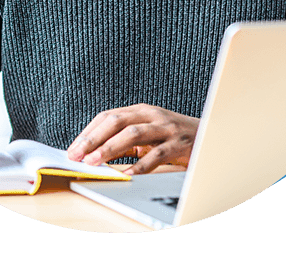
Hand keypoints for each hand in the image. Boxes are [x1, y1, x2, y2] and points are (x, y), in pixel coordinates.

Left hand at [67, 104, 198, 174]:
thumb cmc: (175, 136)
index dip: (88, 131)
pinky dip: (139, 166)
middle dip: (94, 138)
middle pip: (117, 121)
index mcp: (141, 110)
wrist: (212, 135)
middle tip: (77, 155)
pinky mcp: (179, 143)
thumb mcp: (148, 133)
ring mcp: (166, 128)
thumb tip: (95, 154)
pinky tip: (126, 176)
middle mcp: (152, 115)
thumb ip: (125, 140)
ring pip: (133, 134)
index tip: (73, 149)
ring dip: (110, 148)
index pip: (108, 116)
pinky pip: (156, 154)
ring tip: (94, 162)